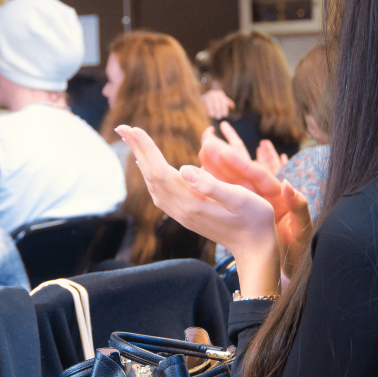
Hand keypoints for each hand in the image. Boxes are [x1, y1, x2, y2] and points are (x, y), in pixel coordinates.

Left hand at [115, 125, 279, 296]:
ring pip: (153, 185)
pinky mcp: (186, 216)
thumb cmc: (254, 220)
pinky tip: (149, 168)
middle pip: (151, 176)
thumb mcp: (240, 198)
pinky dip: (150, 176)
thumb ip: (212, 185)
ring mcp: (182, 214)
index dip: (146, 148)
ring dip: (141, 161)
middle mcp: (181, 209)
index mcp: (192, 202)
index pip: (161, 170)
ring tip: (132, 142)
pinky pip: (160, 193)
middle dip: (137, 150)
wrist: (255, 249)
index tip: (134, 128)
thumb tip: (184, 168)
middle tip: (123, 127)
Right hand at [199, 133, 312, 275]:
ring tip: (201, 150)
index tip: (224, 150)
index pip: (257, 174)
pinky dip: (213, 182)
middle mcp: (263, 195)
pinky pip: (225, 193)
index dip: (240, 162)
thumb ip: (299, 206)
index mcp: (278, 196)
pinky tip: (199, 174)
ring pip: (230, 180)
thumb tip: (288, 185)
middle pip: (240, 171)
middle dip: (223, 156)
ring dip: (215, 165)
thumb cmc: (299, 251)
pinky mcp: (242, 212)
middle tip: (206, 140)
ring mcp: (251, 203)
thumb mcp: (302, 228)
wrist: (289, 268)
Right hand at [201, 85, 234, 119]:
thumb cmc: (216, 104)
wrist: (203, 102)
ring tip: (214, 116)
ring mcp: (206, 95)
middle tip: (219, 117)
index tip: (225, 115)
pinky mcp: (201, 99)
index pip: (223, 100)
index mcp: (220, 94)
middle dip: (218, 110)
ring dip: (212, 110)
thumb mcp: (222, 103)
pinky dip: (206, 109)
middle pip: (217, 101)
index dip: (224, 108)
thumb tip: (232, 106)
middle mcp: (213, 93)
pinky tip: (209, 114)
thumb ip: (228, 104)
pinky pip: (204, 104)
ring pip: (210, 102)